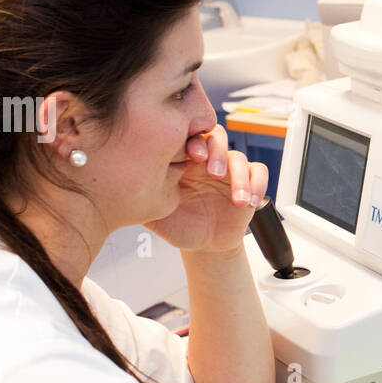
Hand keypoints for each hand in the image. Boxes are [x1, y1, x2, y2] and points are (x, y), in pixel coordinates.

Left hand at [145, 125, 268, 253]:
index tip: (191, 157)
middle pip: (217, 137)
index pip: (190, 137)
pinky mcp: (248, 183)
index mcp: (184, 160)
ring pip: (239, 157)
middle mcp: (208, 161)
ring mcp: (229, 171)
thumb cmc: (180, 226)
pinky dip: (257, 185)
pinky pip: (258, 173)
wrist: (204, 245)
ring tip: (236, 199)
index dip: (193, 141)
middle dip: (217, 151)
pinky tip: (248, 202)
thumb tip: (123, 187)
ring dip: (239, 176)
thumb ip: (143, 198)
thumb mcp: (157, 214)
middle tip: (213, 172)